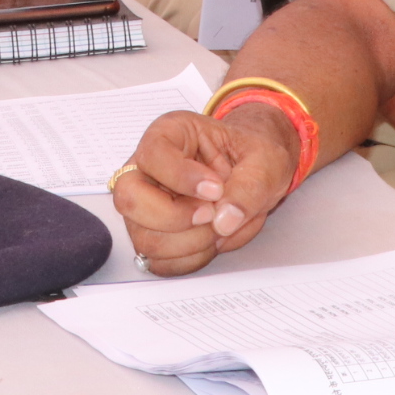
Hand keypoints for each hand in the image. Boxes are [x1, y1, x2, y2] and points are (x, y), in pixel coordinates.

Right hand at [112, 108, 298, 274]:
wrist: (255, 174)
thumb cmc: (253, 156)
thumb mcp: (266, 162)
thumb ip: (250, 187)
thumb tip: (224, 220)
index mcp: (170, 133)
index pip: (153, 154)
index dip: (182, 177)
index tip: (216, 189)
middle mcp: (147, 168)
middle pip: (129, 199)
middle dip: (174, 217)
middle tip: (211, 214)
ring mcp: (145, 204)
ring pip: (143, 238)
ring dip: (189, 243)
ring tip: (220, 227)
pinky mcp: (153, 234)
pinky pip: (159, 261)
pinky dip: (190, 259)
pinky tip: (212, 241)